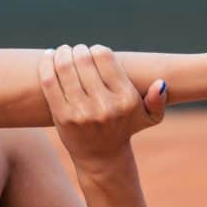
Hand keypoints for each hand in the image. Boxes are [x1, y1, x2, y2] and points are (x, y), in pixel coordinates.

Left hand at [38, 43, 167, 168]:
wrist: (102, 157)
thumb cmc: (125, 127)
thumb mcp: (149, 117)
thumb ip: (157, 100)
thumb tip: (160, 83)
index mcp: (125, 99)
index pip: (105, 57)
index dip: (97, 49)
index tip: (94, 52)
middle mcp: (104, 106)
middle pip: (84, 60)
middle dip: (77, 49)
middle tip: (76, 50)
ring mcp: (81, 112)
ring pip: (65, 68)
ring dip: (61, 53)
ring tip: (62, 51)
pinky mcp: (62, 117)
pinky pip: (49, 82)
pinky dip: (46, 64)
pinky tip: (49, 57)